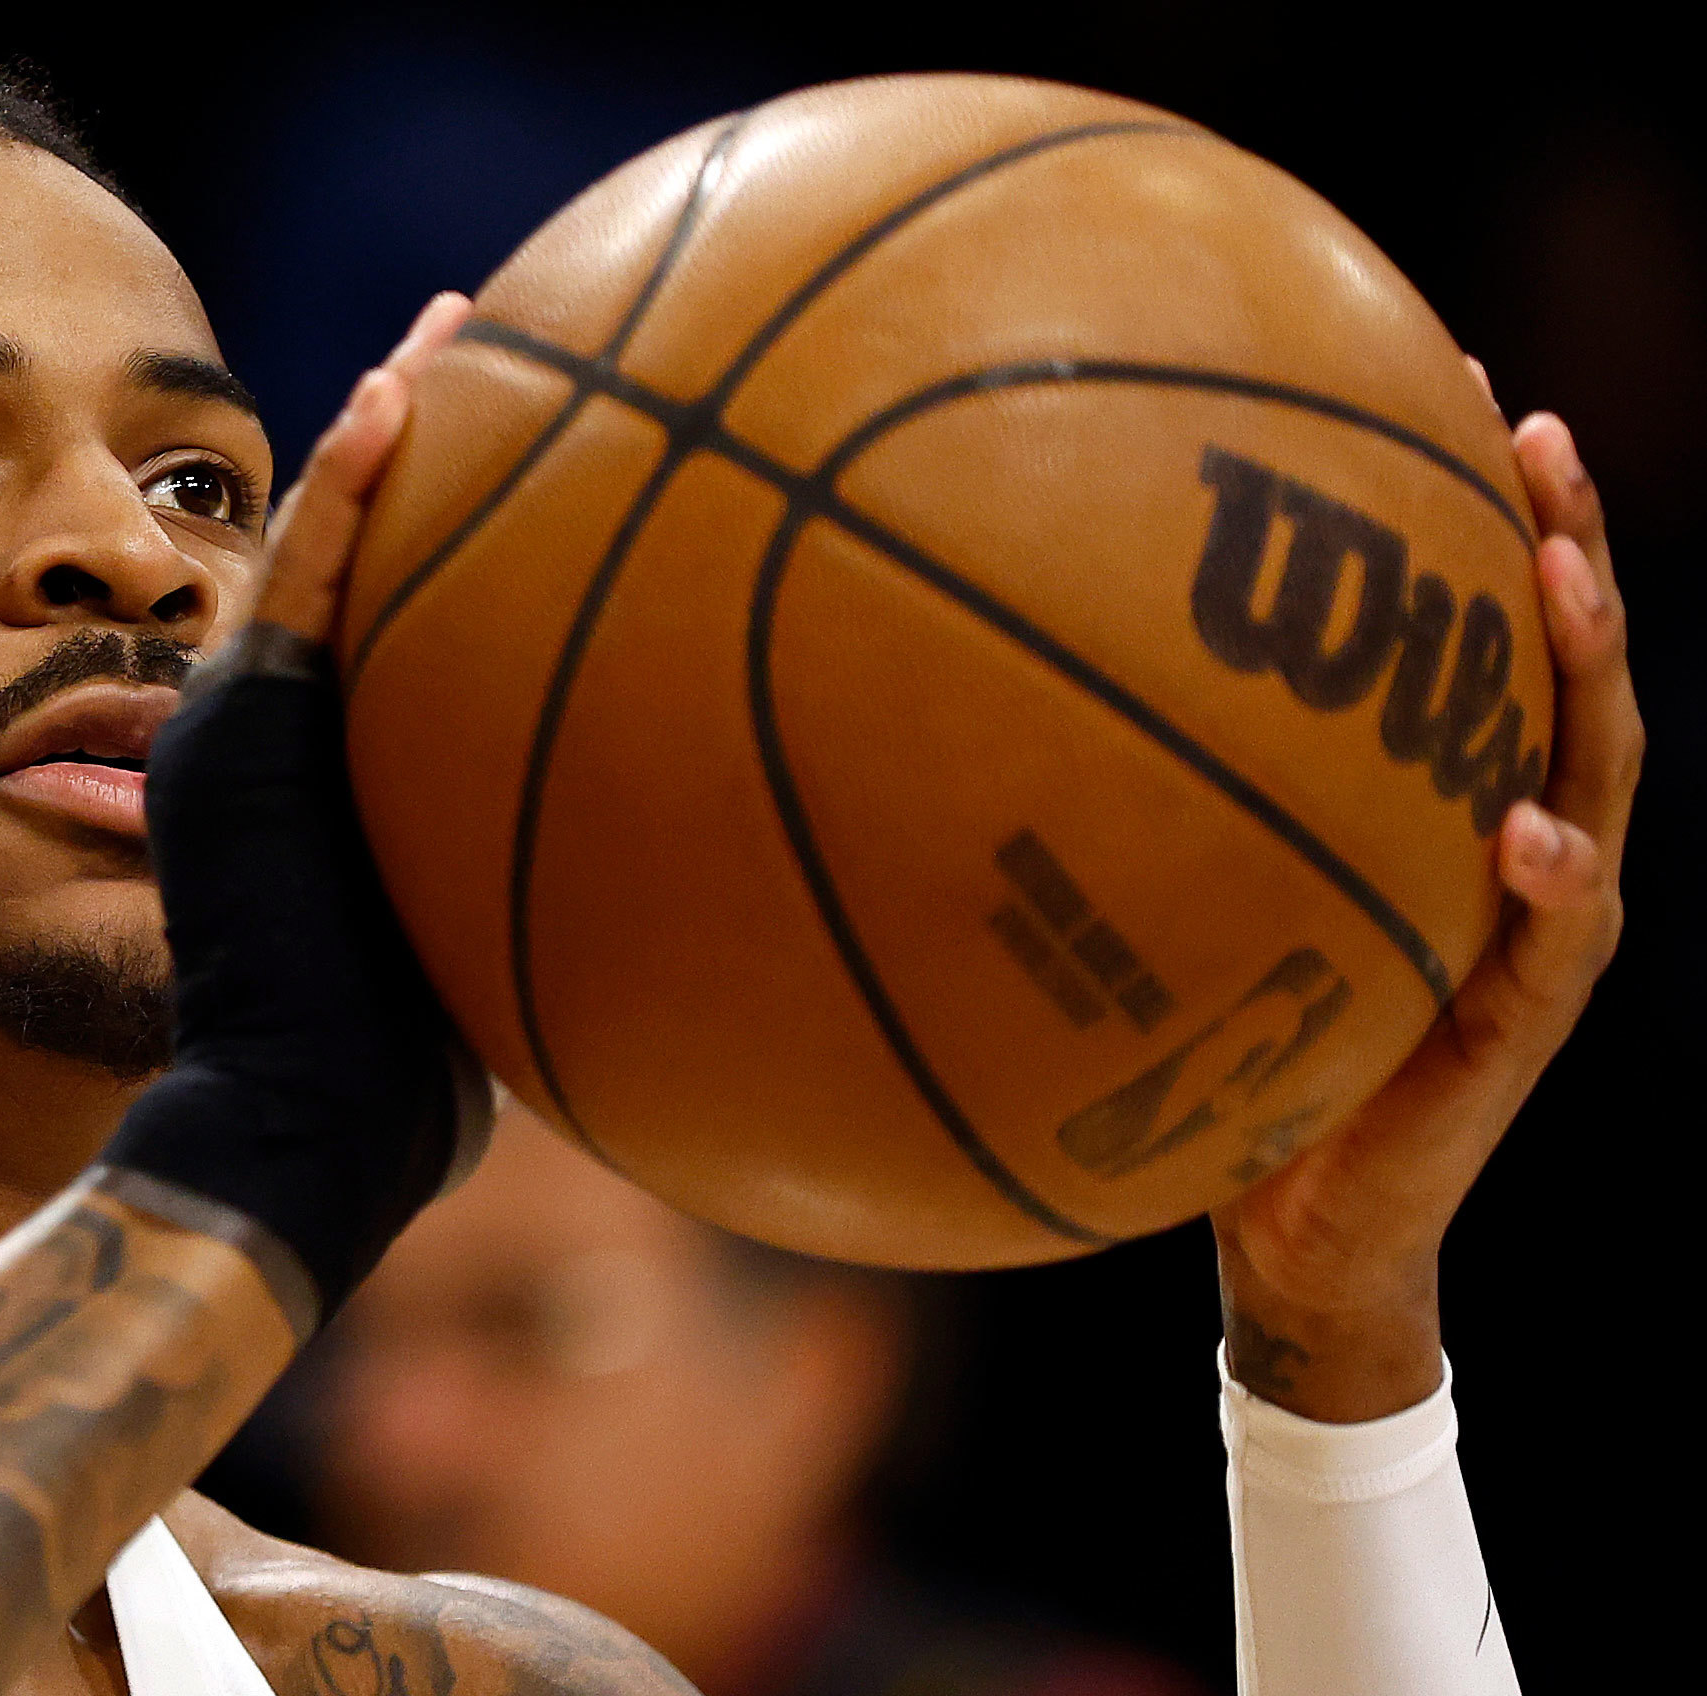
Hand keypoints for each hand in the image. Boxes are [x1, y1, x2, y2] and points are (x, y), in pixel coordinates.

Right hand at [101, 291, 480, 1329]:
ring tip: (451, 321)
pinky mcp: (237, 733)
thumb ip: (558, 889)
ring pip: (325, 542)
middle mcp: (294, 728)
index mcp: (354, 767)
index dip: (473, 525)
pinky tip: (390, 399)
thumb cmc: (405, 1076)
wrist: (296, 1120)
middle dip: (436, 440)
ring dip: (383, 423)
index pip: (412, 619)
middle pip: (368, 552)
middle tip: (512, 338)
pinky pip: (299, 583)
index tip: (564, 448)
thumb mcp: (502, 956)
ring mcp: (251, 722)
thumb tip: (707, 897)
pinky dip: (339, 490)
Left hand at [1211, 396, 1639, 1420]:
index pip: (1470, 622)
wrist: (1293, 1226)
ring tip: (1557, 575)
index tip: (1442, 367)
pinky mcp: (1521, 1024)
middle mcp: (1505, 836)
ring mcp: (1535, 928)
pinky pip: (1555, 942)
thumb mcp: (1173, 905)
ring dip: (1585, 668)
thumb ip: (1132, 807)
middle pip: (1560, 660)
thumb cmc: (1228, 1051)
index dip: (1469, 498)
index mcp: (1433, 793)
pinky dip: (1550, 881)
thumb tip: (961, 682)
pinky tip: (1522, 832)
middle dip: (1559, 535)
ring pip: (1597, 771)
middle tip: (1527, 425)